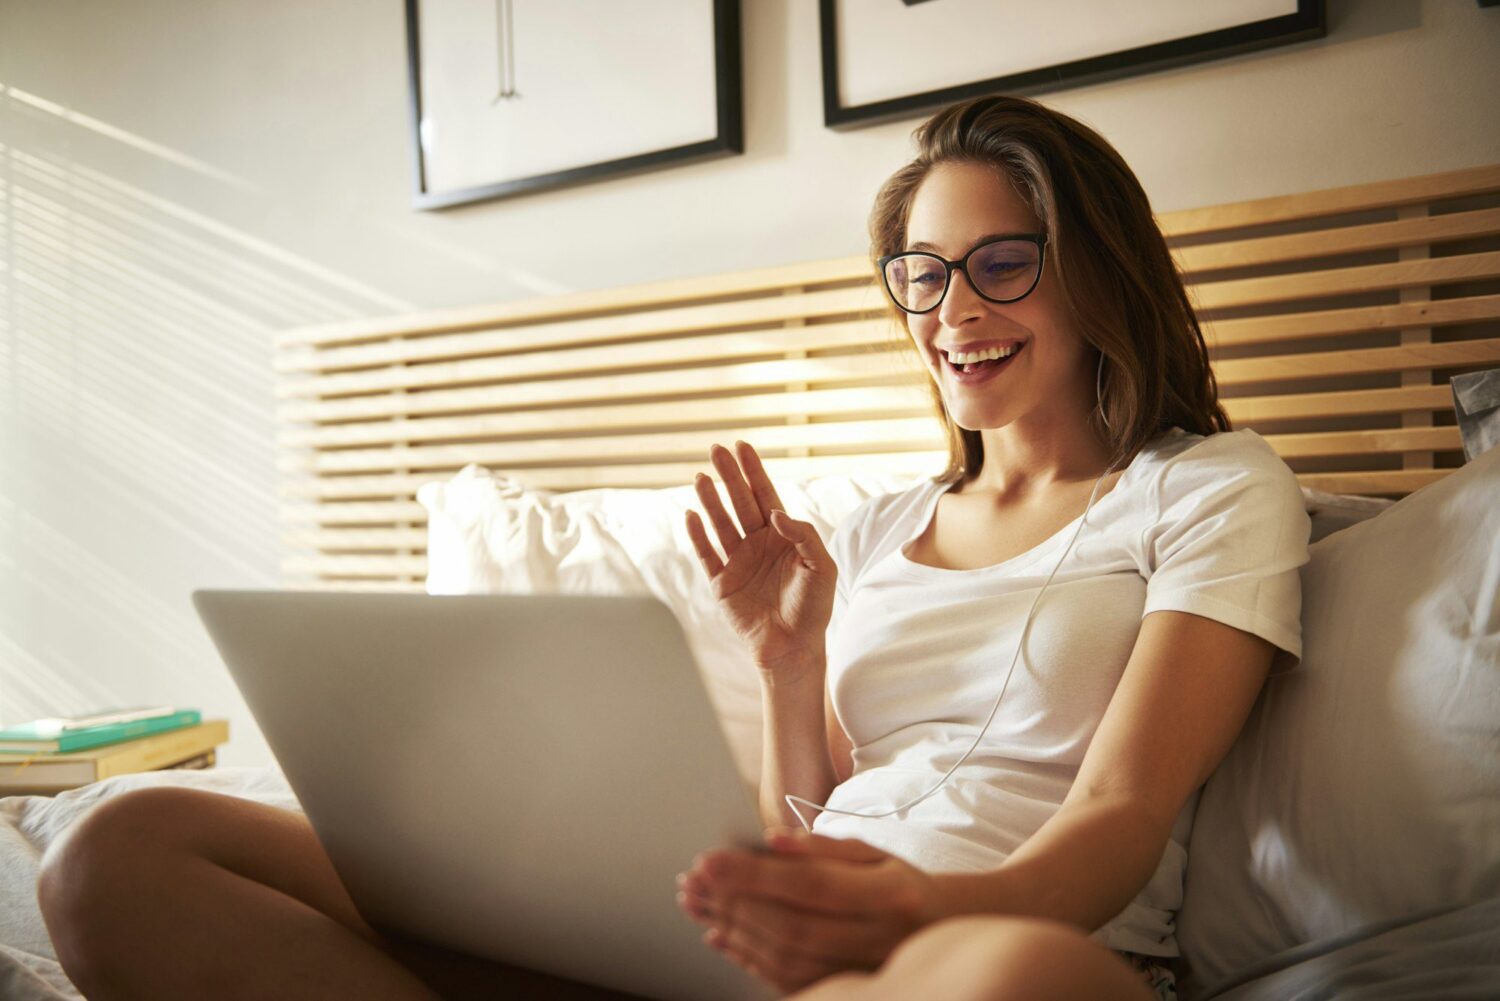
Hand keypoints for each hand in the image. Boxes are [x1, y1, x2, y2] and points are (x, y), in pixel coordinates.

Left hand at [675, 830, 943, 994]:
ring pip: (786, 957)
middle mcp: (876, 938)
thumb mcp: (873, 852)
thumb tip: (772, 840)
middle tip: (692, 882)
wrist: (940, 929)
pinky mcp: (845, 987)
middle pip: (792, 925)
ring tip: (697, 904)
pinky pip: (788, 980)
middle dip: (734, 903)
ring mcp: (862, 969)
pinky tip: (721, 936)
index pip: (811, 884)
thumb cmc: (899, 883)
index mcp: (888, 894)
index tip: (709, 859)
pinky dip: (748, 958)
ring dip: (733, 931)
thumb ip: (823, 847)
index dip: (756, 874)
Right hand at [685, 441, 836, 684]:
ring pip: (721, 523)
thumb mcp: (822, 567)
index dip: (753, 471)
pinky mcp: (722, 583)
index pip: (765, 495)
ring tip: (701, 476)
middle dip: (729, 476)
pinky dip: (698, 535)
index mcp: (783, 537)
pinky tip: (691, 515)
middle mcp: (758, 544)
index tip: (741, 446)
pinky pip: (706, 554)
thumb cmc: (813, 609)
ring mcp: (738, 562)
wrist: (795, 648)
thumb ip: (803, 535)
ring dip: (711, 500)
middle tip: (716, 450)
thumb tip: (775, 513)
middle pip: (740, 502)